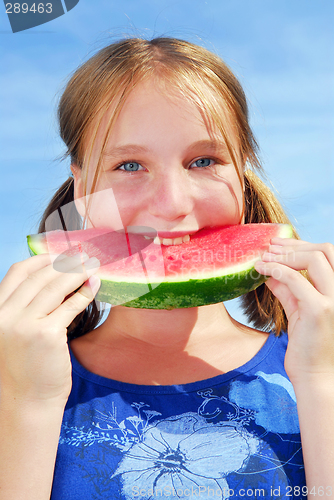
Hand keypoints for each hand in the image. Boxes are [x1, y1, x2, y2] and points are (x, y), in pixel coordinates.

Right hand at [0, 252, 99, 406]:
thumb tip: (61, 279)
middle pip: (39, 276)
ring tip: (92, 267)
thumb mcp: (16, 332)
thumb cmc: (25, 367)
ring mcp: (24, 325)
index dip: (41, 259)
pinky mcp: (47, 335)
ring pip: (55, 287)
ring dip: (78, 273)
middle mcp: (5, 316)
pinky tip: (95, 285)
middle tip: (83, 257)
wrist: (27, 402)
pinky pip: (71, 306)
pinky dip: (85, 292)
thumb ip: (28, 307)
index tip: (60, 255)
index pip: (17, 272)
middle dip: (64, 263)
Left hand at [255, 238, 333, 382]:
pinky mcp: (319, 311)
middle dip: (294, 245)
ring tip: (262, 259)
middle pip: (325, 250)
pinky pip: (296, 279)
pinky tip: (261, 271)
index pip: (328, 253)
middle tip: (269, 248)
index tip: (278, 244)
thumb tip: (270, 273)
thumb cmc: (308, 347)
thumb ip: (288, 290)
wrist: (316, 378)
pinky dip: (277, 270)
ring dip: (284, 255)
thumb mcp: (298, 311)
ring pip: (314, 258)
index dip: (302, 244)